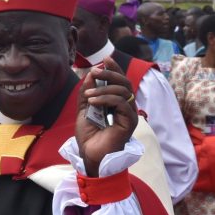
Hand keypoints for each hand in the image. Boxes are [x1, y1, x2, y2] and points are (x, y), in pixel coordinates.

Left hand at [75, 58, 137, 176]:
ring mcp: (129, 115)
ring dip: (104, 88)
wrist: (89, 155)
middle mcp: (126, 107)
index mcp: (117, 103)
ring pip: (124, 91)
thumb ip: (87, 92)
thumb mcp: (84, 109)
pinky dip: (107, 99)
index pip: (121, 81)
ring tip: (89, 95)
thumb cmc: (89, 136)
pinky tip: (93, 102)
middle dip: (110, 74)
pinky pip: (122, 104)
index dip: (114, 68)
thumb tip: (92, 73)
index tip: (105, 59)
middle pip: (125, 83)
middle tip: (95, 71)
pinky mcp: (129, 123)